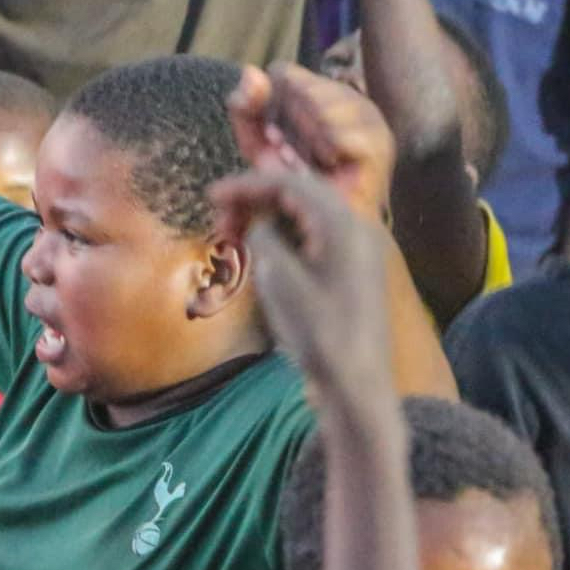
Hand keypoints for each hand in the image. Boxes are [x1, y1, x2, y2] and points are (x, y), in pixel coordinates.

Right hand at [209, 169, 391, 396]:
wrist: (357, 386)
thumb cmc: (320, 336)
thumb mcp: (281, 283)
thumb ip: (265, 238)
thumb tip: (256, 220)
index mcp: (343, 224)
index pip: (290, 183)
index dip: (247, 185)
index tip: (212, 196)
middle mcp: (356, 227)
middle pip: (301, 192)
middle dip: (257, 198)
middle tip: (221, 218)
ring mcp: (358, 248)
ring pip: (308, 214)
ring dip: (269, 217)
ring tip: (235, 236)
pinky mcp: (353, 269)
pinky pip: (316, 236)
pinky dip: (286, 236)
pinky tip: (263, 252)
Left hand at [229, 63, 396, 223]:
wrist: (321, 221)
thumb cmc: (290, 181)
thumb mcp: (257, 143)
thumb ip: (246, 108)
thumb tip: (251, 72)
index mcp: (317, 87)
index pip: (282, 73)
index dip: (268, 103)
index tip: (271, 134)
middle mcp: (345, 94)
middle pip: (300, 88)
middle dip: (287, 126)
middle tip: (293, 154)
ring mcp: (367, 115)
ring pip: (320, 108)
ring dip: (305, 142)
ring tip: (312, 161)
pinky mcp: (379, 140)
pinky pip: (337, 135)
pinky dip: (325, 154)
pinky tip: (329, 165)